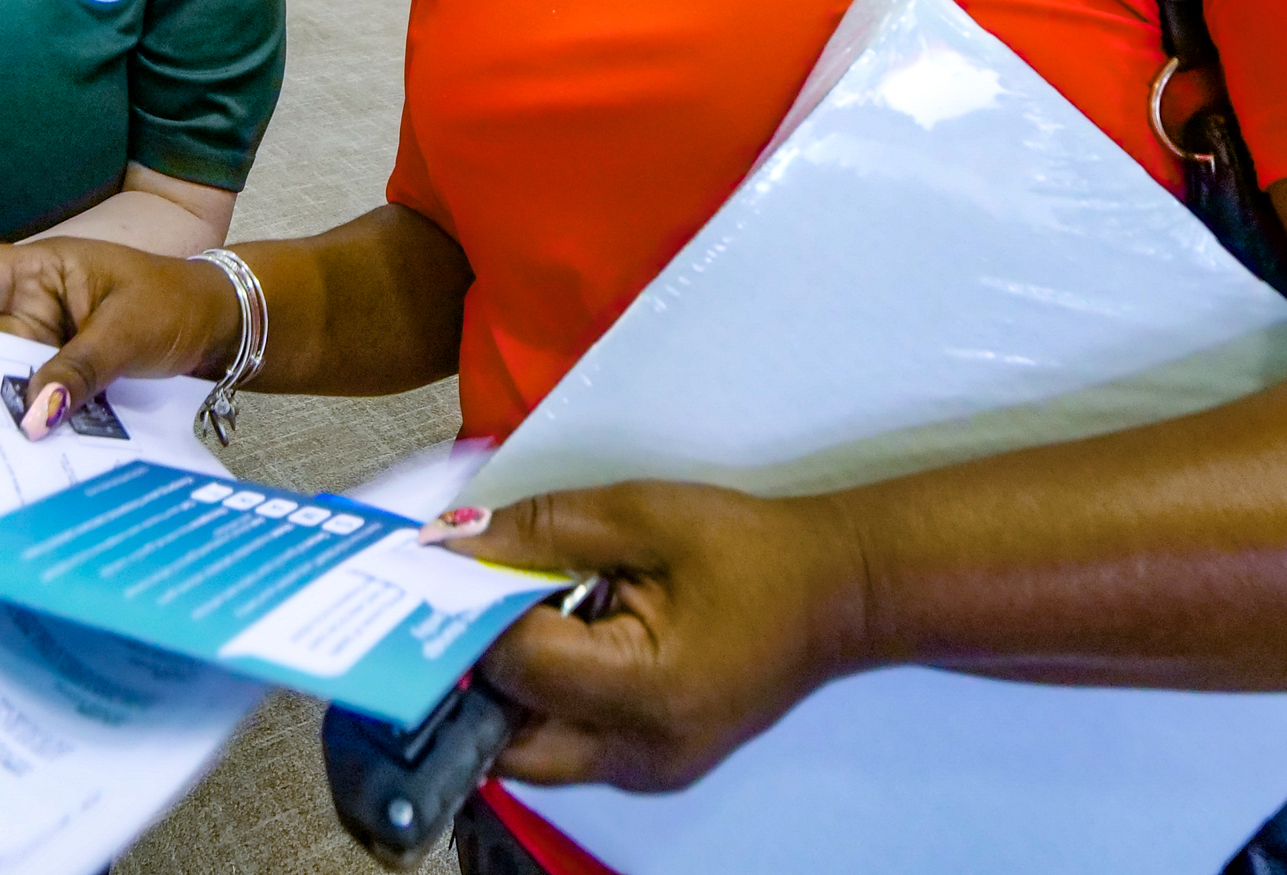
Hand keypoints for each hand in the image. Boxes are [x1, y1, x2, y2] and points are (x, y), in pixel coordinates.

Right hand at [0, 240, 239, 437]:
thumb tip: (31, 417)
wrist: (219, 327)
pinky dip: (1, 424)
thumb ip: (77, 371)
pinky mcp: (52, 382)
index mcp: (32, 271)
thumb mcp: (126, 332)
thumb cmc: (173, 304)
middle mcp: (23, 308)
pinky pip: (17, 403)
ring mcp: (35, 347)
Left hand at [444, 480, 867, 790]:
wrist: (834, 592)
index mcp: (646, 691)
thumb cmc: (749, 549)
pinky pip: (566, 747)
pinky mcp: (651, 766)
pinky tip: (551, 643)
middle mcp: (640, 753)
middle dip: (478, 671)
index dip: (478, 614)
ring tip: (504, 622)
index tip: (458, 566)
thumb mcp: (642, 514)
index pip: (521, 666)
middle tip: (464, 607)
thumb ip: (543, 527)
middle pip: (508, 737)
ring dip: (508, 692)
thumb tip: (452, 540)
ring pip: (531, 753)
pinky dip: (543, 702)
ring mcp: (647, 771)